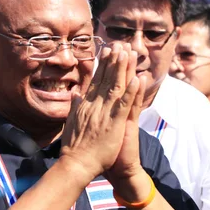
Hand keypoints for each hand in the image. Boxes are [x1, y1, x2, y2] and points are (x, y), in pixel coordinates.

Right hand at [60, 43, 140, 181]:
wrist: (76, 164)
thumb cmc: (74, 147)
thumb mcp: (71, 122)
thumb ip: (75, 107)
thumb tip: (75, 94)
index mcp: (86, 105)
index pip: (96, 80)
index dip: (103, 65)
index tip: (107, 50)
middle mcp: (95, 105)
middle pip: (106, 79)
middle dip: (114, 61)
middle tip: (120, 45)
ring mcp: (105, 113)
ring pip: (116, 87)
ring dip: (123, 69)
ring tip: (129, 54)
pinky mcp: (115, 124)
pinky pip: (125, 105)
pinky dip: (131, 92)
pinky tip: (137, 79)